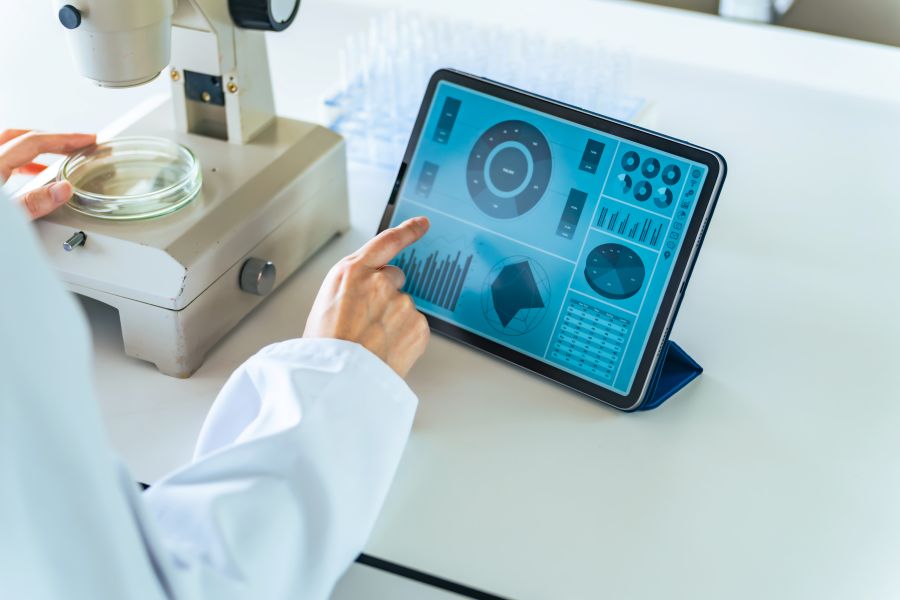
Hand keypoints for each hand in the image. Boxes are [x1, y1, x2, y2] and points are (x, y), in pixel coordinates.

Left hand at [0, 129, 95, 219]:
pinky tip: (34, 172)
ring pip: (12, 144)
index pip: (35, 141)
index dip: (64, 139)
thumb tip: (63, 189)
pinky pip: (4, 157)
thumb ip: (33, 202)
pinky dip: (23, 160)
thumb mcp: (9, 215)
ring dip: (38, 147)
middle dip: (54, 138)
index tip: (87, 140)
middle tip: (77, 144)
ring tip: (60, 156)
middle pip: (23, 136)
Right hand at [304, 217, 430, 377]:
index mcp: (352, 272)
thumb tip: (364, 296)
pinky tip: (386, 350)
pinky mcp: (418, 325)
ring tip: (372, 343)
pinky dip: (405, 339)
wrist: (339, 379)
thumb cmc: (324, 347)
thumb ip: (351, 290)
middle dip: (387, 296)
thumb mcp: (325, 304)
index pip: (386, 242)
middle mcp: (380, 281)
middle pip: (395, 279)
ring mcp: (402, 302)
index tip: (422, 224)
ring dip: (394, 322)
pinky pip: (415, 328)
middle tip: (369, 322)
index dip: (408, 231)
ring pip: (404, 308)